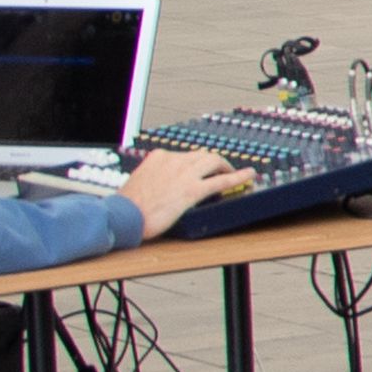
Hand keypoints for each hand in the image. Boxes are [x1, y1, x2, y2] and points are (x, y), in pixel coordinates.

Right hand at [117, 149, 248, 240]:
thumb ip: (156, 178)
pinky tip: (248, 176)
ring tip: (235, 174)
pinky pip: (222, 181)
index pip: (184, 155)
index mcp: (158, 157)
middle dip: (215, 162)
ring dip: (227, 167)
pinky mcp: (192, 190)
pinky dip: (238, 177)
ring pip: (214, 162)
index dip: (195, 163)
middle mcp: (173, 160)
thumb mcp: (141, 182)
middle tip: (223, 170)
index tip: (200, 170)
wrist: (123, 216)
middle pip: (202, 155)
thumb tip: (165, 184)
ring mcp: (184, 174)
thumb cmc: (128, 205)